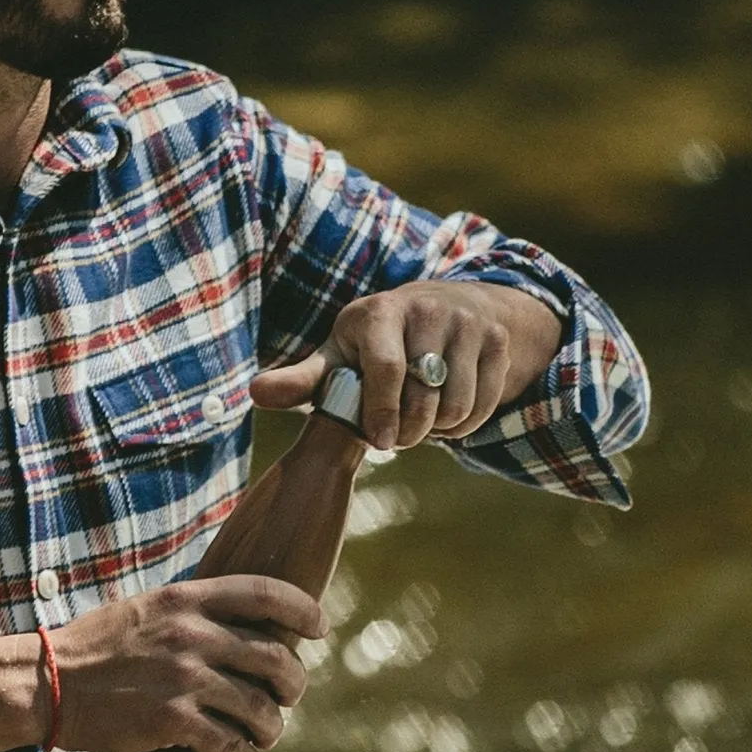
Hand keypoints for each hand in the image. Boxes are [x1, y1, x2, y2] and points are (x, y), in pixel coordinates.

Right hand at [49, 577, 325, 751]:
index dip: (303, 610)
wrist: (45, 683)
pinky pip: (232, 745)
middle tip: (286, 698)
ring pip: (261, 708)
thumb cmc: (94, 648)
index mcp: (185, 599)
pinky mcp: (172, 721)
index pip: (265, 593)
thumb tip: (234, 625)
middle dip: (293, 684)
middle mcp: (192, 634)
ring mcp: (184, 679)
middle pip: (276, 658)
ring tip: (263, 736)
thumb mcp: (144, 610)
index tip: (319, 628)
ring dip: (272, 729)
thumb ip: (187, 613)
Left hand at [249, 281, 561, 451]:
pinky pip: (482, 404)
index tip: (381, 442)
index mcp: (378, 313)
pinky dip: (463, 424)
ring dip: (436, 429)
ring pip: (455, 404)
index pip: (385, 368)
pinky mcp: (496, 340)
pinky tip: (444, 413)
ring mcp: (466, 323)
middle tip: (395, 435)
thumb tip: (254, 393)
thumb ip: (301, 380)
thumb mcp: (336, 356)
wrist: (444, 309)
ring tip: (418, 421)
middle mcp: (426, 309)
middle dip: (408, 429)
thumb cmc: (373, 344)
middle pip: (423, 394)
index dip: (382, 412)